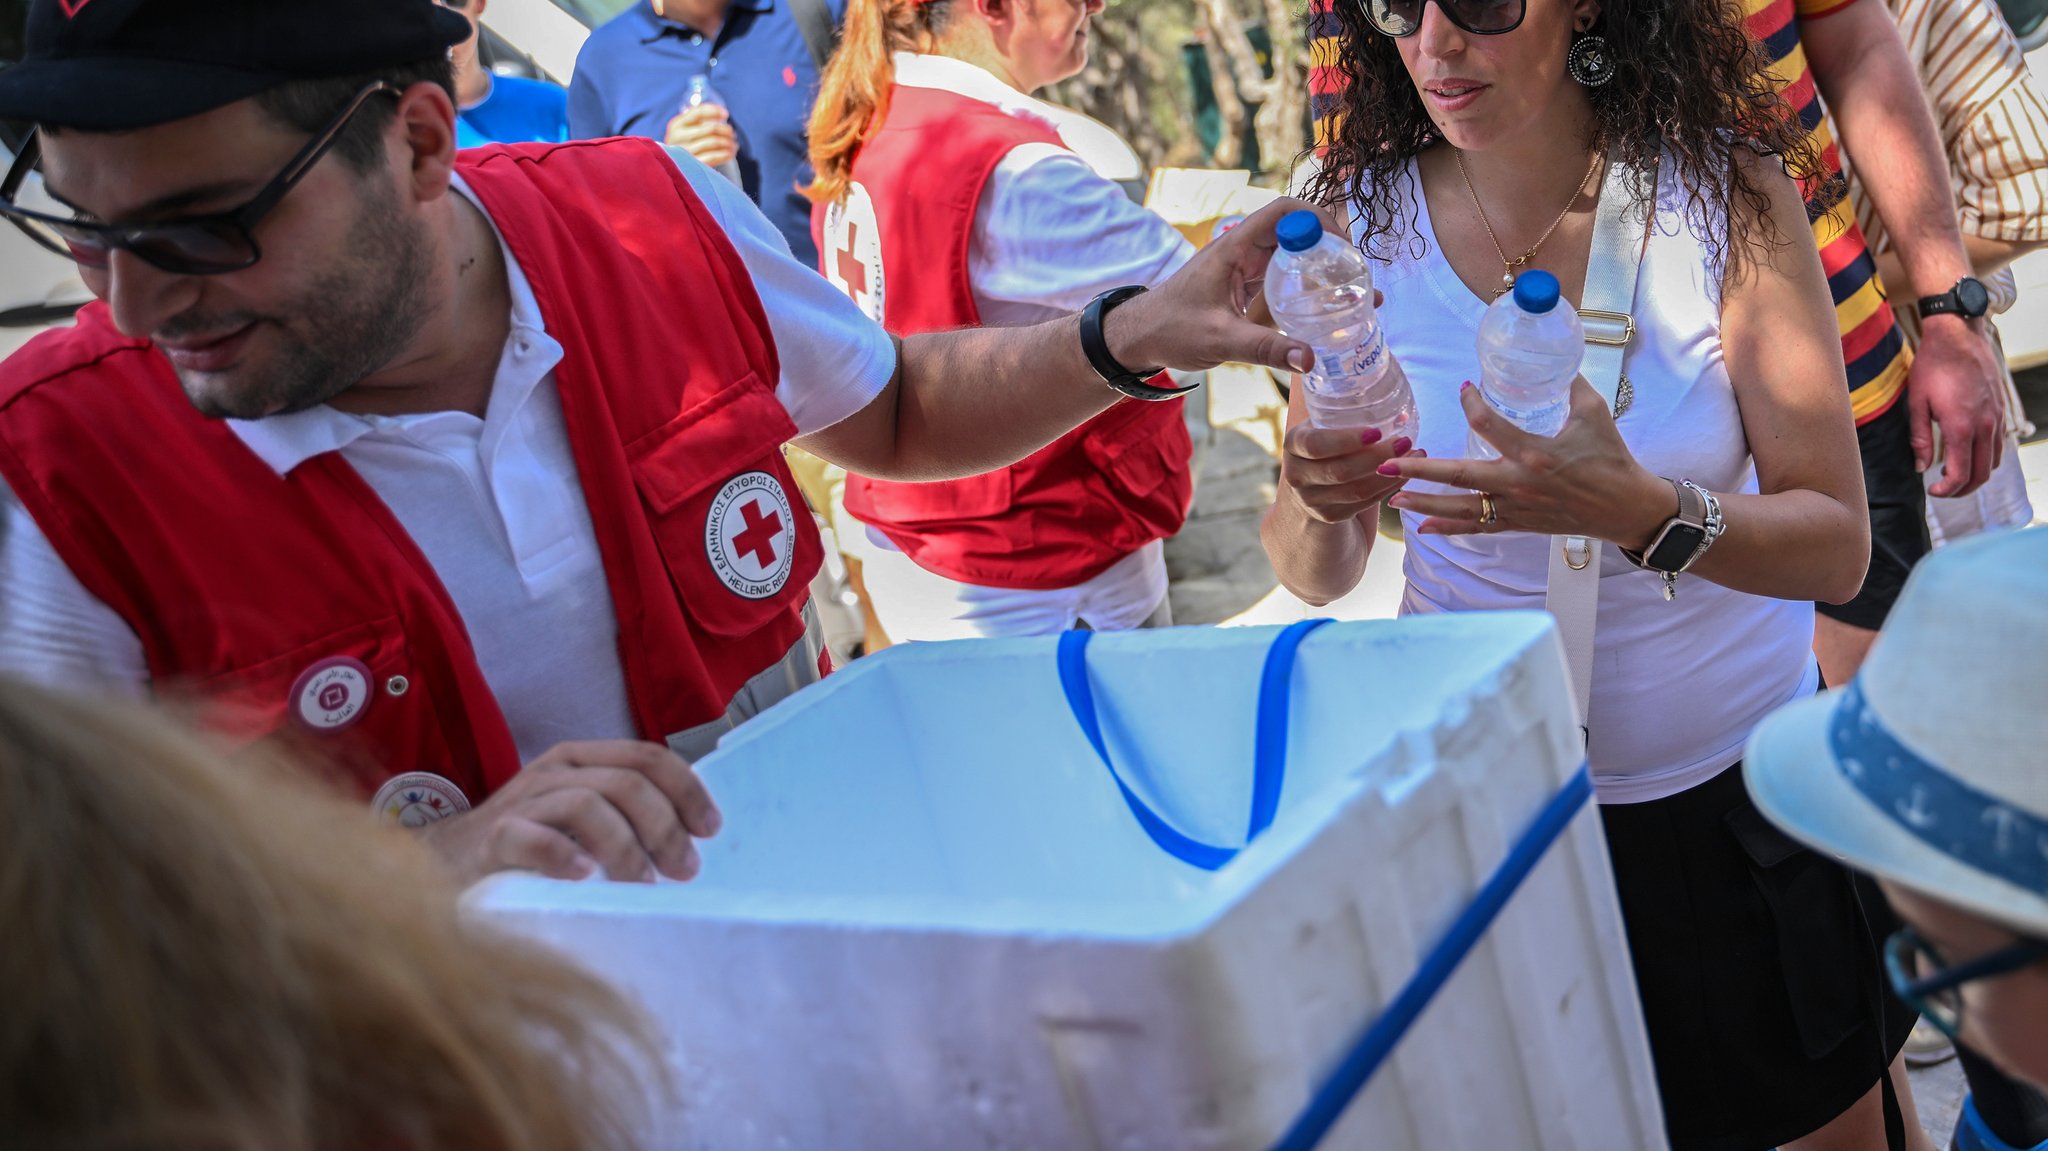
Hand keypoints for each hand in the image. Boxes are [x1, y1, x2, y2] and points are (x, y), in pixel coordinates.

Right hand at [417, 740, 721, 887]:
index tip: (710, 830)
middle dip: (665, 827)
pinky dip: (562, 856)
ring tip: (641, 884)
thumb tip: (691, 842)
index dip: (687, 791)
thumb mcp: (580, 821)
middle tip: (684, 870)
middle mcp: (553, 772)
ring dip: (626, 848)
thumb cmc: (527, 849)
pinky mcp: (490, 839)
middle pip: (627, 782)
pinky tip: (584, 878)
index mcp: (581, 760)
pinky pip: (531, 838)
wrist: (443, 867)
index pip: (648, 757)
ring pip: (588, 805)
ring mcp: (521, 802)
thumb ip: (625, 818)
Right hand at [665, 104, 737, 169]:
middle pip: (710, 128)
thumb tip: (724, 114)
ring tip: (734, 145)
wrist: (673, 169)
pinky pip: (713, 157)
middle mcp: (678, 137)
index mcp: (676, 125)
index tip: (726, 115)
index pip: (698, 113)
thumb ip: (699, 120)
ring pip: (713, 142)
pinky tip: (730, 154)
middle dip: (725, 130)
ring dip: (728, 143)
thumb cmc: (684, 145)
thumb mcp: (686, 130)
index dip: (714, 111)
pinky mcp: (691, 166)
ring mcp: (684, 152)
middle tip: (732, 134)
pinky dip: (725, 154)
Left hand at [1102, 197, 1348, 376]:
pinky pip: (1282, 279)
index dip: (1318, 221)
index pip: (1284, 212)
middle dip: (1331, 250)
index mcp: (1233, 247)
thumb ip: (1266, 349)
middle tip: (1359, 280)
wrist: (1138, 337)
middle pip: (1296, 233)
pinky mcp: (1244, 286)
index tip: (1344, 249)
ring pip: (1292, 257)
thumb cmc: (1170, 329)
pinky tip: (1325, 312)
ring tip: (1355, 296)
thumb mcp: (1220, 340)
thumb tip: (1312, 359)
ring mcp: (1244, 267)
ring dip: (1322, 271)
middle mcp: (1242, 250)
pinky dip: (1306, 289)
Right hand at [1281, 424, 1421, 524]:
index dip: (1346, 440)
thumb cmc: (1327, 445)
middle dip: (1376, 457)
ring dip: (1389, 474)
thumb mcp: (1325, 427)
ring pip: (1355, 490)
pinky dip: (1388, 488)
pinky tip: (1405, 474)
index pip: (1316, 444)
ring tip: (1414, 455)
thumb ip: (1349, 417)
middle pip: (1339, 471)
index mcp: (1293, 444)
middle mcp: (1296, 474)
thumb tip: (1403, 414)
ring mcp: (1311, 500)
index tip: (1376, 432)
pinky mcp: (1329, 515)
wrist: (1310, 484)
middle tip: (1405, 442)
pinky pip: (1364, 502)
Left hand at [1381, 378, 1672, 546]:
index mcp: (1535, 452)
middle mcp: (1519, 483)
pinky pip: (1478, 528)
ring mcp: (1516, 507)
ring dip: (1425, 503)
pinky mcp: (1519, 524)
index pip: (1489, 425)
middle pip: (1459, 476)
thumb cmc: (1611, 458)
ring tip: (1392, 499)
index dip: (1471, 404)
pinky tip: (1423, 528)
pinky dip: (1449, 528)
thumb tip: (1555, 361)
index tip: (1463, 389)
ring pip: (1461, 508)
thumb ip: (1570, 387)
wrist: (1626, 508)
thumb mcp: (1594, 414)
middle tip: (1388, 465)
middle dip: (1420, 471)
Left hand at [1908, 315, 2003, 497]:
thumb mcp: (1917, 403)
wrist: (1958, 336)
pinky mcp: (2001, 409)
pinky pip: (1999, 443)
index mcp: (1961, 426)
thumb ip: (1919, 438)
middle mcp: (1985, 425)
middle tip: (1944, 489)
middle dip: (1963, 488)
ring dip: (1977, 474)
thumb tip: (1921, 467)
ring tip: (1955, 475)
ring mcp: (1997, 417)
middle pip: (1982, 473)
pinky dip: (1987, 457)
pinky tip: (1969, 454)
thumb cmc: (1932, 366)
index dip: (1948, 489)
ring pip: (1995, 460)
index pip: (1961, 473)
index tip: (1934, 490)